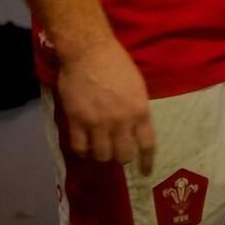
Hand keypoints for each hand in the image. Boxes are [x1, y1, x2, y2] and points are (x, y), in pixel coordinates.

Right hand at [56, 37, 155, 174]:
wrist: (89, 52)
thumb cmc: (116, 62)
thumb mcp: (137, 86)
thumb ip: (137, 109)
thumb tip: (135, 128)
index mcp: (140, 110)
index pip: (147, 144)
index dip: (146, 161)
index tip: (145, 172)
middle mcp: (121, 121)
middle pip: (124, 156)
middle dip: (122, 157)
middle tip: (117, 152)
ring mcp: (98, 123)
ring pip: (102, 156)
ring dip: (102, 154)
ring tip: (99, 147)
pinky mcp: (77, 121)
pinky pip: (80, 147)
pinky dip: (82, 150)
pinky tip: (84, 145)